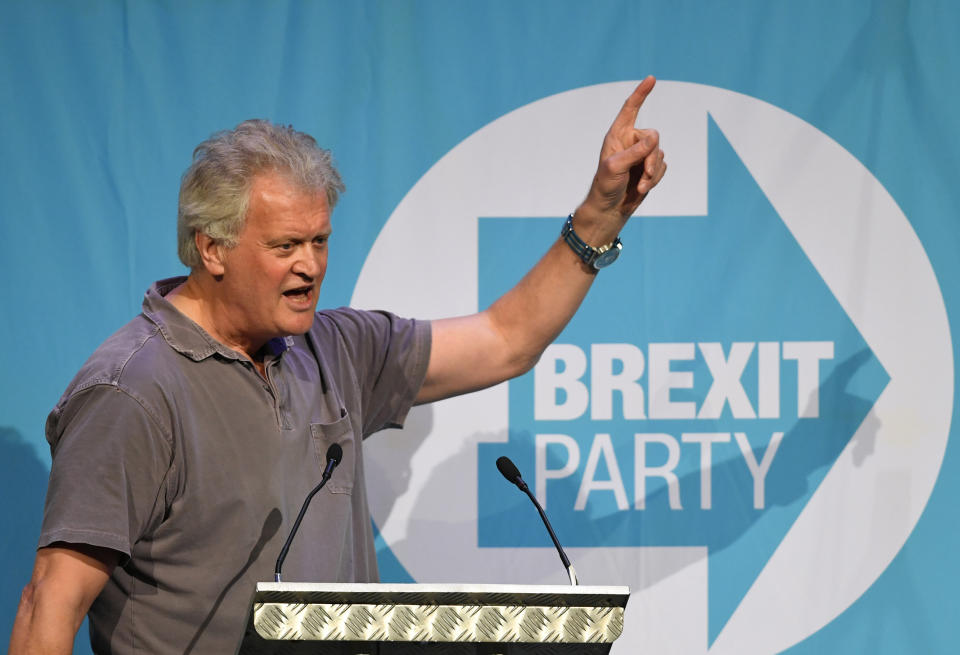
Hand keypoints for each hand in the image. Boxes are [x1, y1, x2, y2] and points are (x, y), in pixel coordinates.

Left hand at [582, 76, 666, 222]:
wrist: (610, 208)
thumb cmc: (605, 186)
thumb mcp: (616, 167)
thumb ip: (635, 152)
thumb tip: (654, 138)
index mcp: (617, 135)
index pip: (630, 109)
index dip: (641, 93)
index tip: (651, 79)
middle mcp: (630, 141)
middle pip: (653, 136)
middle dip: (651, 157)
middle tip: (644, 173)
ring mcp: (642, 154)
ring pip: (659, 153)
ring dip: (652, 172)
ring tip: (640, 185)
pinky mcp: (650, 167)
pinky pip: (663, 167)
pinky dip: (655, 179)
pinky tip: (643, 188)